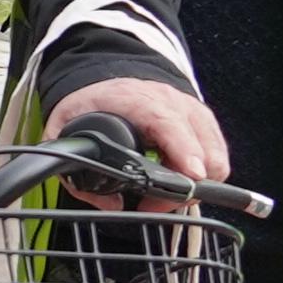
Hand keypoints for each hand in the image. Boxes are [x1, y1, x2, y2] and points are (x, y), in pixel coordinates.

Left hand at [46, 77, 228, 194]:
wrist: (107, 79)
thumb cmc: (91, 101)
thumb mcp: (64, 126)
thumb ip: (74, 163)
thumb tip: (109, 202)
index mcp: (139, 100)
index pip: (169, 123)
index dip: (183, 150)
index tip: (190, 175)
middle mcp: (174, 103)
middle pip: (202, 149)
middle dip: (184, 186)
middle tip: (152, 203)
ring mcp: (193, 113)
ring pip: (216, 158)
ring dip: (196, 186)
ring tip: (162, 197)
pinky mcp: (203, 124)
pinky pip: (218, 157)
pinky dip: (204, 177)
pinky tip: (178, 184)